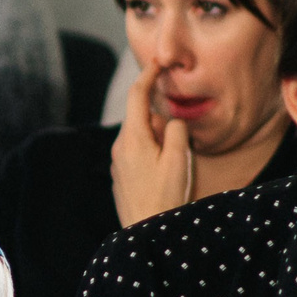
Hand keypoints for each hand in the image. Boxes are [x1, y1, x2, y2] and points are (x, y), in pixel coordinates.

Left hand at [110, 65, 191, 226]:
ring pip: (143, 138)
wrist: (144, 234)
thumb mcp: (179, 159)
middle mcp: (119, 146)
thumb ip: (176, 130)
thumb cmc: (165, 197)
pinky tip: (162, 180)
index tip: (157, 62)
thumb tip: (170, 121)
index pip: (137, 95)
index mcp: (132, 138)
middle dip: (163, 125)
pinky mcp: (120, 175)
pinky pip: (139, 154)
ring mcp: (117, 162)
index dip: (148, 76)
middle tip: (178, 150)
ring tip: (172, 171)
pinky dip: (153, 156)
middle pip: (144, 119)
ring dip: (160, 143)